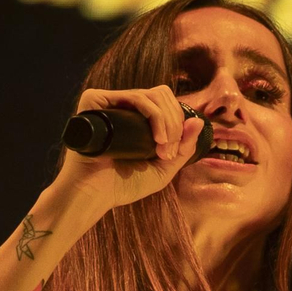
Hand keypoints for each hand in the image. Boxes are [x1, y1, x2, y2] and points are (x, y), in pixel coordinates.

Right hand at [51, 84, 205, 210]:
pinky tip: (156, 138)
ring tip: (161, 148)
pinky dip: (152, 114)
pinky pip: (134, 96)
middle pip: (162, 95)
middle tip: (168, 152)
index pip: (166, 104)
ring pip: (152, 95)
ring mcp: (108, 102)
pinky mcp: (95, 101)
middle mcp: (122, 107)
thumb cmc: (122, 185)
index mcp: (135, 118)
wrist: (93, 195)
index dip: (178, 124)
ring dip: (166, 122)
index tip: (172, 153)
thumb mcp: (162, 169)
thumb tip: (198, 120)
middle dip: (174, 123)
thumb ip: (183, 148)